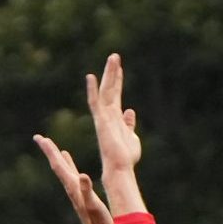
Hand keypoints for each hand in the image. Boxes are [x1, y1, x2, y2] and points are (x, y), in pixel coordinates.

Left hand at [33, 133, 112, 223]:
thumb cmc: (97, 220)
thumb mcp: (93, 203)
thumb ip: (87, 189)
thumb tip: (82, 175)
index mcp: (72, 185)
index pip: (58, 165)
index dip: (50, 151)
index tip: (40, 138)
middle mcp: (70, 185)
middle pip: (57, 164)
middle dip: (49, 150)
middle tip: (38, 138)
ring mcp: (74, 188)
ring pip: (63, 167)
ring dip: (56, 155)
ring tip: (50, 145)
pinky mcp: (80, 191)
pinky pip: (71, 172)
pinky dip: (68, 162)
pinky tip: (67, 157)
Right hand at [86, 54, 139, 172]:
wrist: (121, 167)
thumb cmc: (126, 157)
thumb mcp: (132, 136)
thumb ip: (129, 123)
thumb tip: (130, 111)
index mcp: (115, 118)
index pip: (116, 95)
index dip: (118, 81)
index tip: (120, 68)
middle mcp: (107, 115)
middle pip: (110, 89)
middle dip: (113, 73)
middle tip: (115, 56)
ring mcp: (103, 117)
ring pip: (105, 91)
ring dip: (109, 74)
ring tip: (113, 57)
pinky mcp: (101, 121)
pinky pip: (95, 103)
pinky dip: (92, 90)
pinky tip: (90, 77)